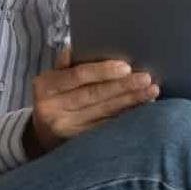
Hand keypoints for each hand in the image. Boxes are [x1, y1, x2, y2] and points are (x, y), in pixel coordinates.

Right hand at [25, 46, 157, 154]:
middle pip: (93, 95)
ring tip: (151, 92)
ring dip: (130, 102)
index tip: (126, 67)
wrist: (39, 133)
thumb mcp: (52, 78)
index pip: (78, 76)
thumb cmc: (54, 96)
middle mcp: (52, 109)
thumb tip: (86, 45)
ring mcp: (65, 129)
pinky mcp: (77, 144)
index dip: (103, 71)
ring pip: (103, 113)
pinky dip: (125, 118)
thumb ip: (67, 63)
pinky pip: (106, 128)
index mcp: (46, 86)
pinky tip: (141, 110)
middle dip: (123, 87)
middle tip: (146, 78)